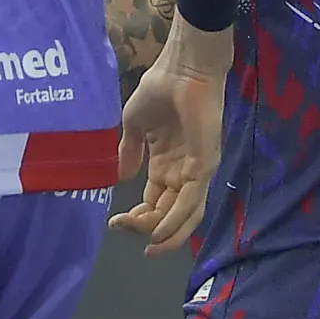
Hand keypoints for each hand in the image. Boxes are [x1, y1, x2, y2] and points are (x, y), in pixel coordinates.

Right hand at [111, 22, 232, 253]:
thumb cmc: (159, 90)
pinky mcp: (204, 165)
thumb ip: (129, 152)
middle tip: (123, 230)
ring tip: (150, 247)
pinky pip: (191, 201)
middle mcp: (183, 172)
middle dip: (147, 228)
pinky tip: (158, 230)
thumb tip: (121, 178)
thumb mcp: (134, 126)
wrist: (181, 71)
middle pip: (169, 212)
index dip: (138, 216)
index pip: (156, 201)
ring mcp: (196, 170)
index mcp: (166, 164)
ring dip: (167, 233)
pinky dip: (176, 219)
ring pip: (184, 214)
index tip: (114, 222)